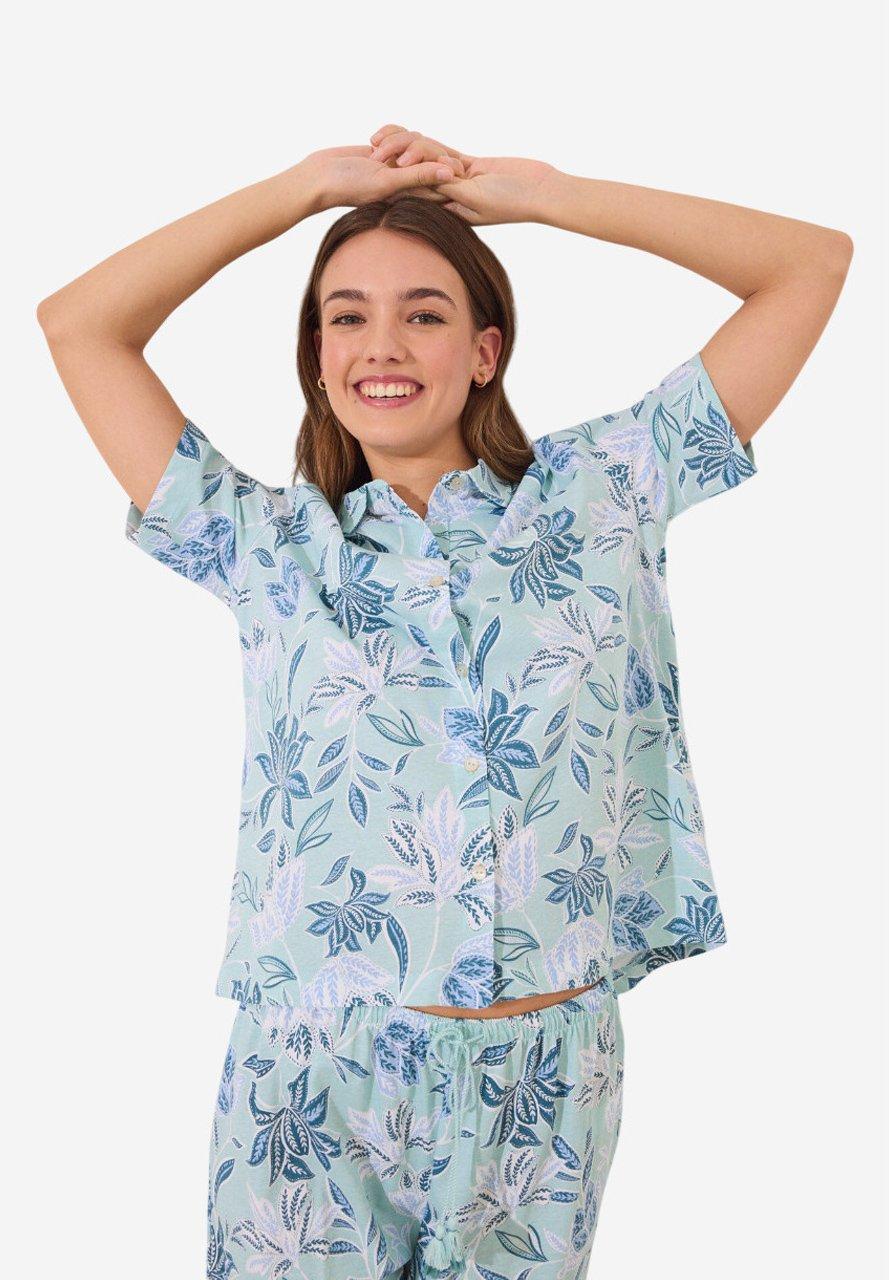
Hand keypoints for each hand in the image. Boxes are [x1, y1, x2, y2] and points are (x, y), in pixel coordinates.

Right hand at [296, 141, 465, 213]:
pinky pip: (401, 134)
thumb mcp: (386, 181)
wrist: (319, 177)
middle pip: (431, 155)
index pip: (442, 178)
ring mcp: (398, 165)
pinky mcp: (387, 151)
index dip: (442, 164)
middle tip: (385, 152)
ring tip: (374, 148)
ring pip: (415, 141)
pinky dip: (389, 132)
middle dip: (413, 146)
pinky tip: (372, 139)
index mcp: (414, 196)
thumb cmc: (349, 186)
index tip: (425, 158)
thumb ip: (418, 177)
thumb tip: (451, 174)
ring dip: (397, 138)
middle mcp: (409, 182)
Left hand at [368, 126, 560, 225]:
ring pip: (425, 158)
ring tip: (385, 139)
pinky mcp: (468, 165)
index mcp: (447, 209)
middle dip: (394, 158)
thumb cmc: (511, 202)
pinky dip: (424, 145)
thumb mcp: (477, 198)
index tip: (373, 170)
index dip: (392, 180)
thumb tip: (424, 181)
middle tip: (374, 148)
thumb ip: (451, 189)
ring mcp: (457, 179)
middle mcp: (448, 195)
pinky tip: (406, 135)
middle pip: (414, 174)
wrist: (538, 191)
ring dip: (406, 147)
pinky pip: (440, 152)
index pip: (413, 193)